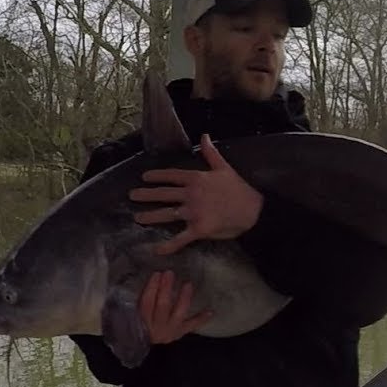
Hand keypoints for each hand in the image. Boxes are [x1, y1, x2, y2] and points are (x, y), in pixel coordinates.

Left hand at [129, 133, 263, 254]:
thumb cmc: (239, 189)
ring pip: (166, 215)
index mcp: (196, 179)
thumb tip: (204, 135)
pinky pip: (180, 238)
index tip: (144, 178)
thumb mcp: (225, 168)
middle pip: (163, 194)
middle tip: (131, 196)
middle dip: (145, 195)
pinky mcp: (198, 229)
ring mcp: (193, 212)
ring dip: (150, 217)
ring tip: (137, 218)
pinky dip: (168, 246)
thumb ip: (211, 153)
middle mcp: (190, 195)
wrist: (254, 211)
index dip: (156, 176)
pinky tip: (156, 250)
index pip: (171, 176)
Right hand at [140, 269, 212, 342]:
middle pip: (162, 306)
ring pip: (178, 313)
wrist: (149, 344)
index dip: (152, 287)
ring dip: (184, 298)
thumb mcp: (138, 311)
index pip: (146, 302)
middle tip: (170, 273)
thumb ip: (147, 298)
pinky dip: (201, 318)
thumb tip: (157, 276)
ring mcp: (170, 330)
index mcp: (142, 319)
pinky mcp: (180, 333)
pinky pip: (192, 325)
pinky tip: (211, 311)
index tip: (157, 273)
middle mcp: (156, 326)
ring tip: (188, 284)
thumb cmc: (143, 322)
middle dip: (166, 288)